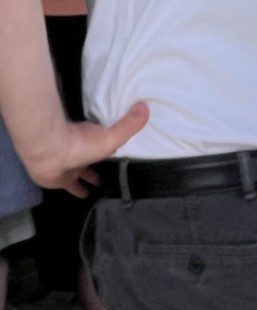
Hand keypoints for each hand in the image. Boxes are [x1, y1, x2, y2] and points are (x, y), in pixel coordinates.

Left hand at [22, 103, 149, 196]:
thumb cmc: (80, 142)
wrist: (50, 150)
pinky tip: (86, 196)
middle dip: (102, 165)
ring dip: (90, 179)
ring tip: (102, 188)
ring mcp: (71, 168)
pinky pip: (73, 187)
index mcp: (93, 144)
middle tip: (113, 175)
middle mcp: (82, 155)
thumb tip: (146, 106)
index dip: (112, 152)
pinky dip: (80, 191)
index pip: (105, 149)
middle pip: (94, 161)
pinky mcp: (62, 181)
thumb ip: (128, 125)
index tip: (122, 156)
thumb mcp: (111, 137)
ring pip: (83, 175)